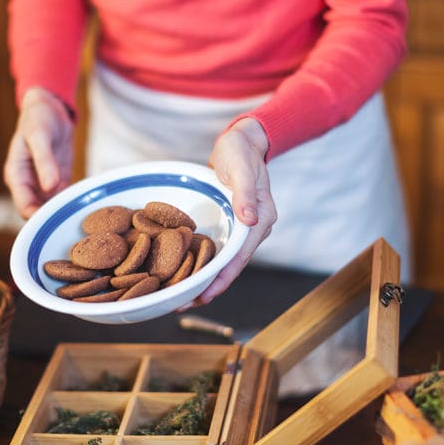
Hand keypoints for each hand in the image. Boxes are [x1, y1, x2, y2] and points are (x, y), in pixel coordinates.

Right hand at [3, 87, 75, 218]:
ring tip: (85, 218)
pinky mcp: (57, 182)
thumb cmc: (38, 118)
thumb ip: (44, 161)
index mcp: (16, 176)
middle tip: (76, 222)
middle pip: (37, 213)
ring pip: (52, 209)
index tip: (58, 220)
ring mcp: (42, 185)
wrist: (48, 108)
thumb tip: (49, 187)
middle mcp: (28, 184)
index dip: (38, 217)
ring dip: (65, 213)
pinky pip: (64, 199)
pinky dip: (73, 203)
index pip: (24, 207)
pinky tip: (87, 206)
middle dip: (53, 219)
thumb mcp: (39, 136)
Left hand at [186, 117, 274, 306]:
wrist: (243, 141)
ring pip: (224, 261)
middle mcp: (254, 229)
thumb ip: (245, 194)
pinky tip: (187, 271)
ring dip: (206, 279)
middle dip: (210, 287)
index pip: (240, 257)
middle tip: (183, 304)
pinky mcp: (231, 224)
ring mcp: (243, 229)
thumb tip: (250, 221)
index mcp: (261, 219)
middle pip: (232, 266)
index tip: (204, 296)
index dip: (222, 279)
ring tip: (182, 296)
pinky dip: (204, 262)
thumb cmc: (241, 151)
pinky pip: (218, 249)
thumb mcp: (241, 168)